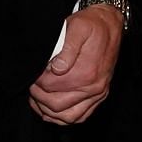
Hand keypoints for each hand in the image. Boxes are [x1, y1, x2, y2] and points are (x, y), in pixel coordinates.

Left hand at [28, 5, 120, 124]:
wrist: (111, 24)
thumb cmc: (92, 25)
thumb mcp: (77, 27)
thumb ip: (67, 48)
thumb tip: (56, 68)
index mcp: (86, 72)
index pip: (51, 87)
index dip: (37, 82)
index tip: (32, 74)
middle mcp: (93, 87)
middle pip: (56, 105)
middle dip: (38, 97)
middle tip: (31, 85)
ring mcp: (98, 94)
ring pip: (68, 117)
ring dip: (48, 111)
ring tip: (37, 100)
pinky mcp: (100, 95)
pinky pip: (81, 116)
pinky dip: (64, 118)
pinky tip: (52, 110)